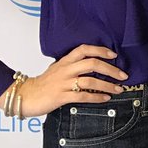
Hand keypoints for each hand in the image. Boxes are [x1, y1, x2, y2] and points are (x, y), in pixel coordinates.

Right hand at [12, 44, 127, 116]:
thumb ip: (73, 65)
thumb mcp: (57, 69)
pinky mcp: (60, 96)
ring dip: (107, 85)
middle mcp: (65, 70)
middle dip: (111, 69)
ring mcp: (62, 83)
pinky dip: (96, 97)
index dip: (100, 50)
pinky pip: (82, 95)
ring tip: (118, 89)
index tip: (114, 54)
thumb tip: (93, 64)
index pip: (84, 49)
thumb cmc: (43, 84)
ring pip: (90, 80)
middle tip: (123, 75)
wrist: (25, 95)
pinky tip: (104, 98)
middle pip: (92, 64)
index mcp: (65, 61)